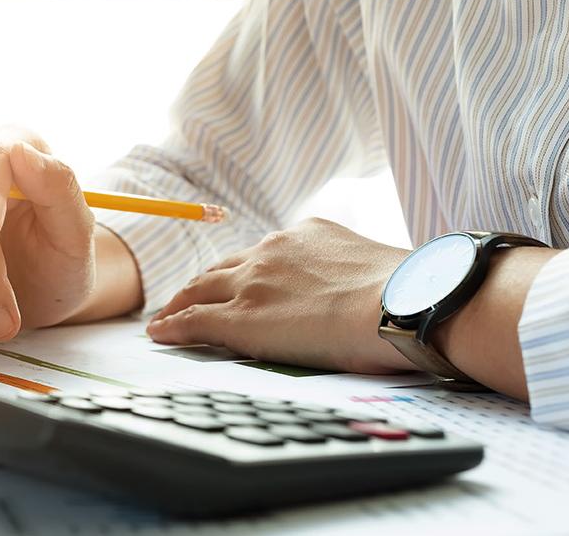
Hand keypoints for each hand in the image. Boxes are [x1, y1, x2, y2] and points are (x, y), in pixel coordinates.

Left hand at [147, 218, 415, 373]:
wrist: (404, 302)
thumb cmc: (408, 295)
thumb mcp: (375, 267)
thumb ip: (352, 274)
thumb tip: (366, 293)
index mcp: (306, 234)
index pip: (262, 254)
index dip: (242, 270)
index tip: (234, 280)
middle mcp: (272, 251)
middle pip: (223, 267)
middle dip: (203, 283)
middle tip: (188, 298)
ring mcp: (252, 283)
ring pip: (200, 290)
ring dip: (180, 303)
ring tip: (166, 317)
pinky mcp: (240, 318)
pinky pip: (193, 320)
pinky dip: (172, 326)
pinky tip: (160, 334)